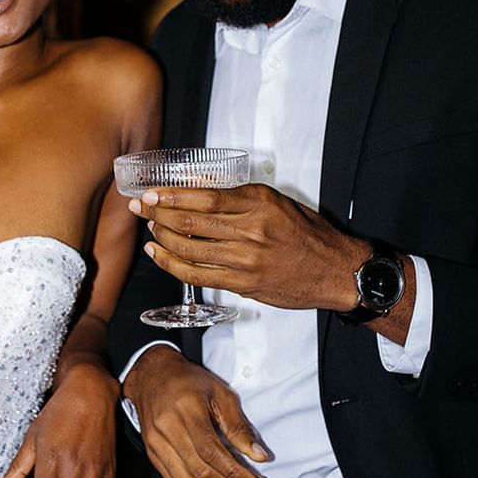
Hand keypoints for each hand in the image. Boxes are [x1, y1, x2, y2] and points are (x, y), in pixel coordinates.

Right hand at [123, 344, 268, 477]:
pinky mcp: (152, 454)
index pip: (210, 451)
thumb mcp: (220, 393)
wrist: (152, 376)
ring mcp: (155, 444)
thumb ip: (239, 426)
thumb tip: (260, 456)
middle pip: (199, 471)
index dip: (234, 472)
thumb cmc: (190, 382)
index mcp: (186, 409)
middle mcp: (166, 428)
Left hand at [130, 184, 366, 312]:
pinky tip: (159, 255)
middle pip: (192, 222)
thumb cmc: (308, 234)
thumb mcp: (278, 202)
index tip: (152, 193)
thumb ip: (240, 198)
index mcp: (260, 203)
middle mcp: (252, 230)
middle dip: (159, 213)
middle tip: (140, 207)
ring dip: (162, 238)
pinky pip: (198, 275)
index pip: (205, 198)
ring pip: (190, 249)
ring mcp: (247, 260)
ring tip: (150, 228)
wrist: (336, 271)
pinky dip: (173, 265)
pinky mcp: (244, 284)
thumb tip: (197, 192)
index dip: (172, 196)